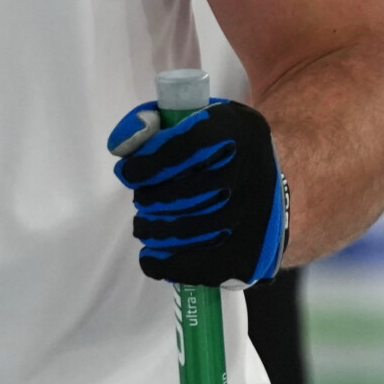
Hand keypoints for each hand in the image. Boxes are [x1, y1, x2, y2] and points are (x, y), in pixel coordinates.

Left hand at [108, 99, 288, 285]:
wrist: (264, 178)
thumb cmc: (214, 144)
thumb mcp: (189, 117)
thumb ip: (149, 123)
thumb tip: (120, 149)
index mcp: (237, 128)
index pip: (187, 145)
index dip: (148, 164)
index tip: (127, 174)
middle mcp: (254, 169)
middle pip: (186, 193)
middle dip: (150, 199)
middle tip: (141, 202)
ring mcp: (259, 213)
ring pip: (193, 230)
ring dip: (155, 231)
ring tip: (144, 226)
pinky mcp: (256, 250)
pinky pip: (208, 267)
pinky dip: (171, 266)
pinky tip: (151, 259)